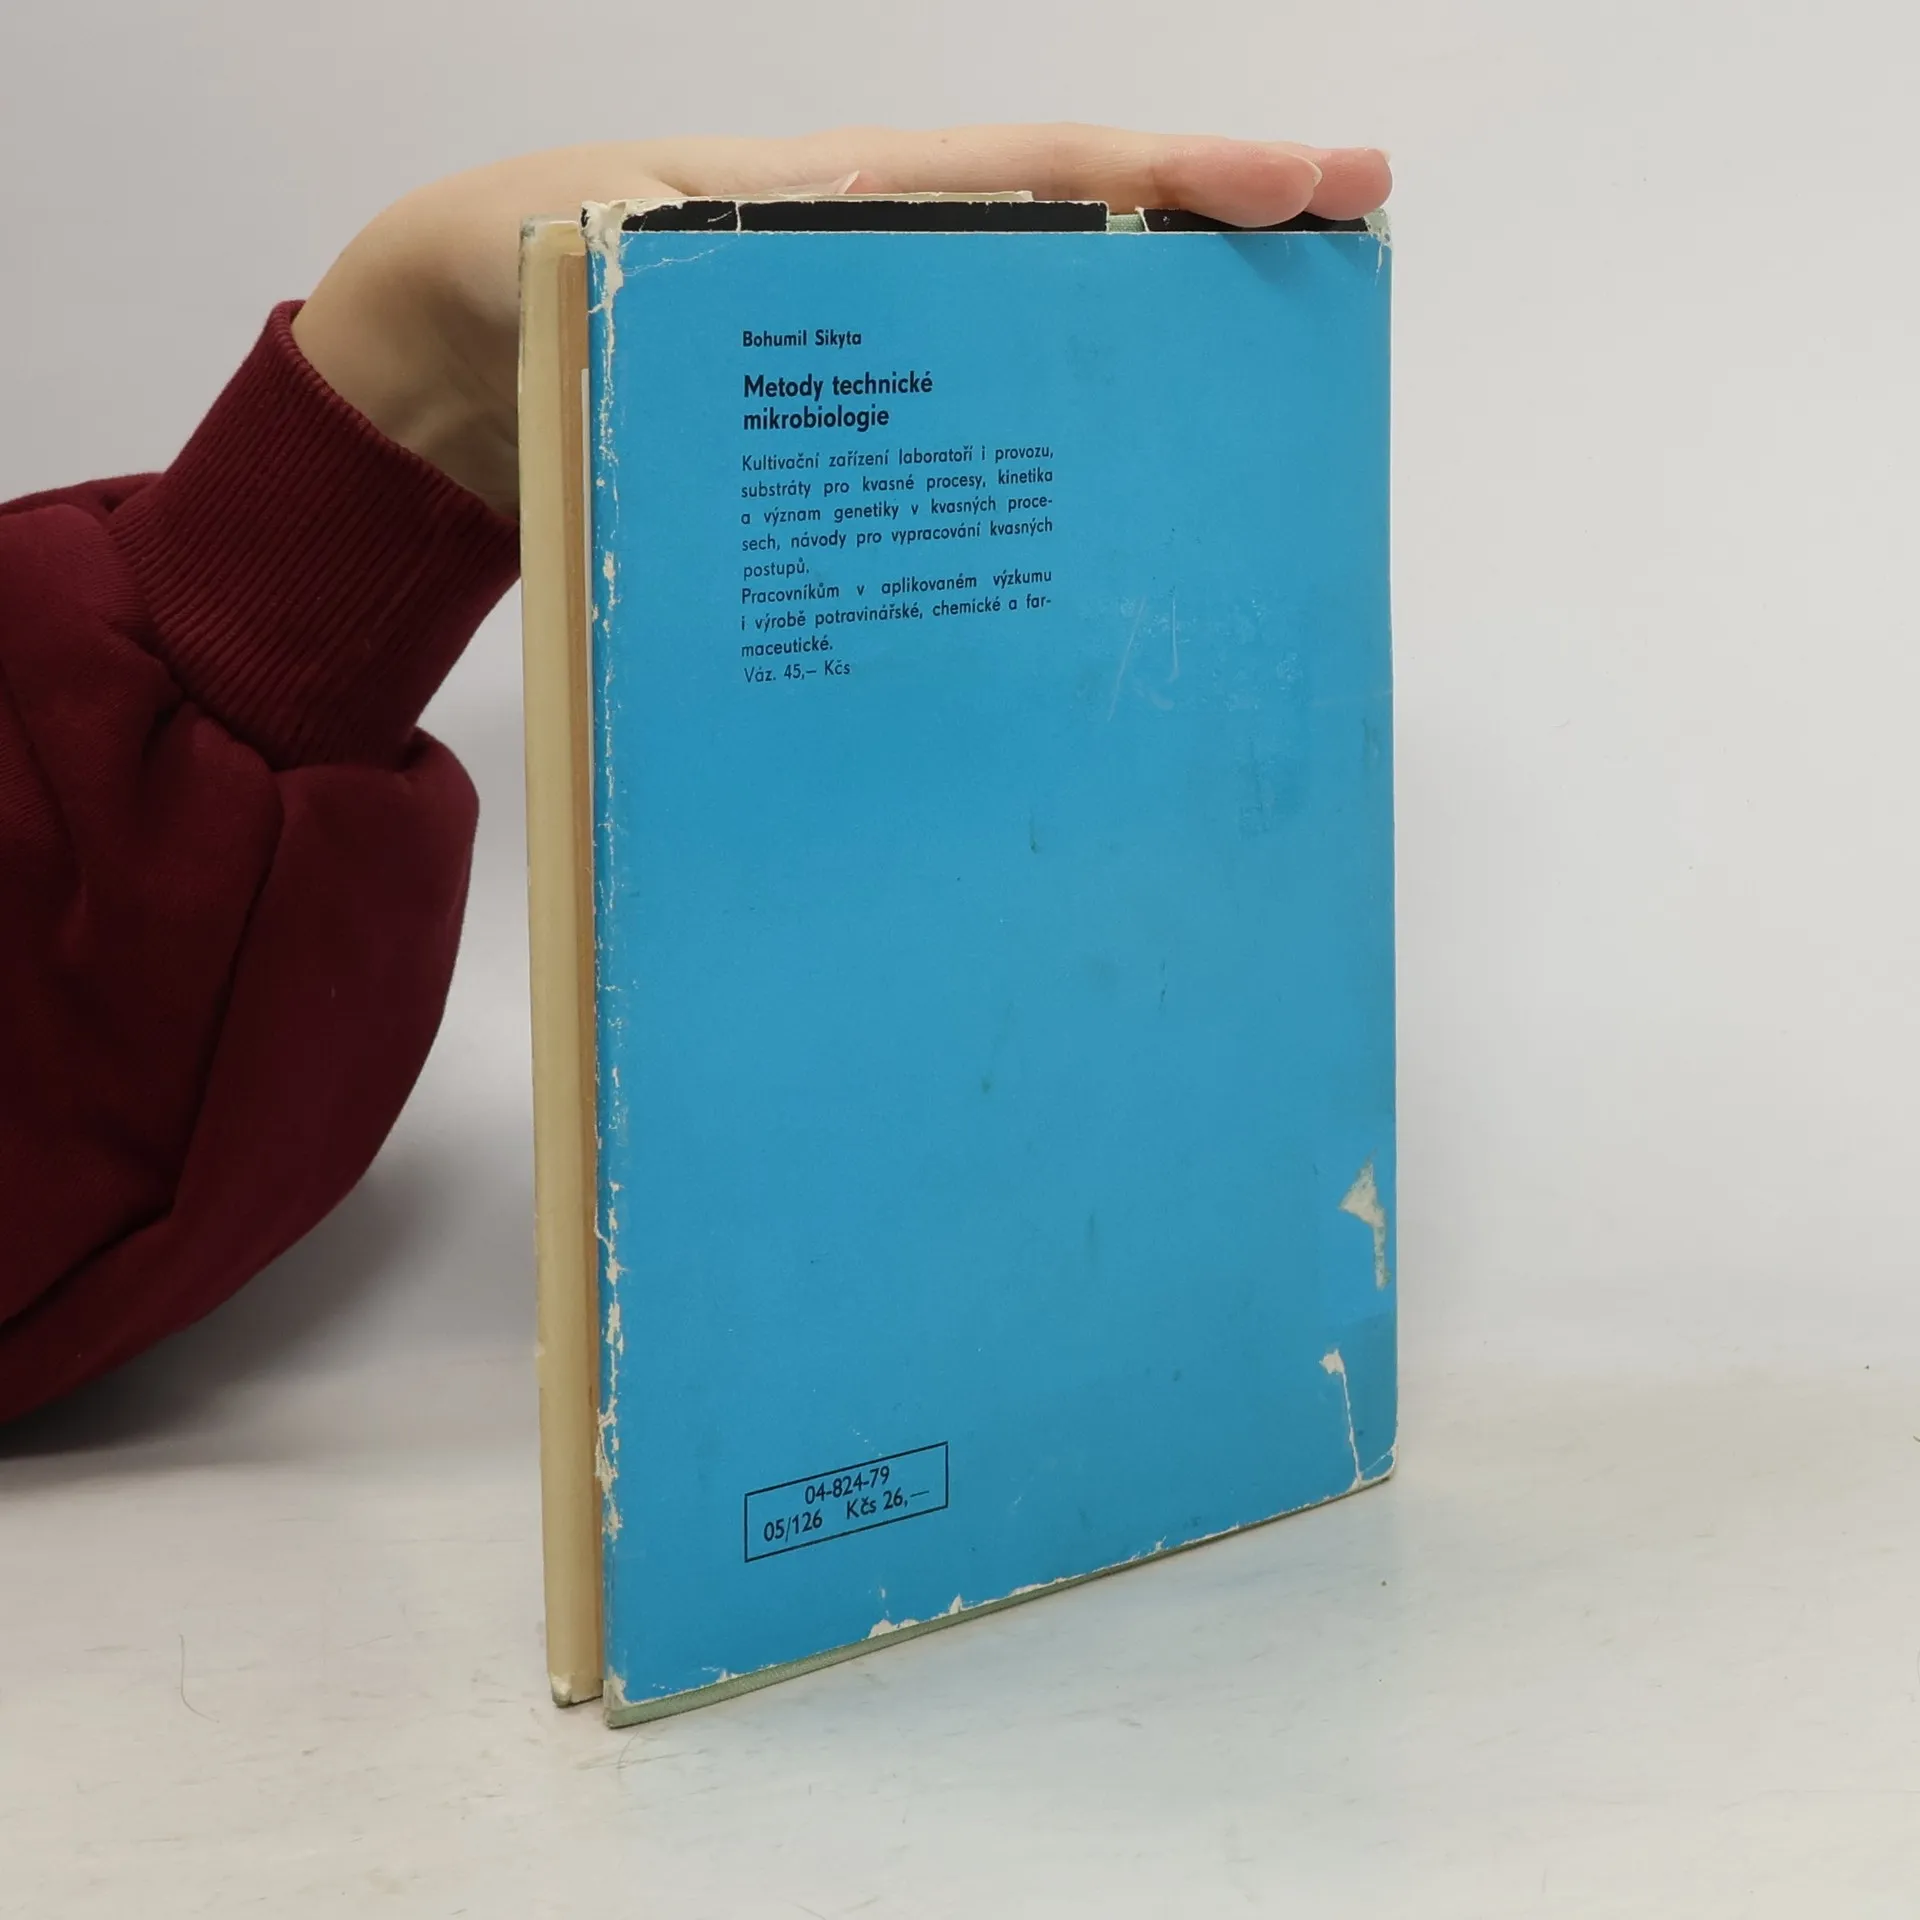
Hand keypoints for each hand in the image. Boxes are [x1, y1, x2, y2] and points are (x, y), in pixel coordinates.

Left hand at [292, 125, 1391, 516]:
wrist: (460, 375)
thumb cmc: (514, 288)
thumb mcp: (562, 259)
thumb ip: (634, 268)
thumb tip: (697, 305)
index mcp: (848, 205)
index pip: (1042, 173)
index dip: (1178, 175)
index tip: (1311, 183)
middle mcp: (893, 281)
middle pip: (1083, 262)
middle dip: (1217, 258)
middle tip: (1350, 268)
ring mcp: (883, 373)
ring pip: (1044, 368)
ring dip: (1151, 391)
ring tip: (1266, 428)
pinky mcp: (854, 455)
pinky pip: (970, 462)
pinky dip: (1043, 491)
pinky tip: (1102, 557)